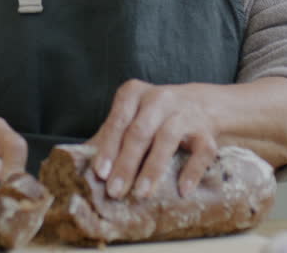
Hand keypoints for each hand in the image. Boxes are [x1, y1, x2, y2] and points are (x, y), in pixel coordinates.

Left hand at [85, 80, 218, 199]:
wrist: (202, 103)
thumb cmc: (154, 116)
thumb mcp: (131, 116)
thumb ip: (109, 136)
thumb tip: (80, 165)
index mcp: (134, 93)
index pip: (118, 120)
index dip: (109, 147)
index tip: (100, 172)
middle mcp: (159, 98)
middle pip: (139, 131)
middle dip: (126, 163)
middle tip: (115, 191)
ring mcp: (184, 113)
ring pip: (167, 139)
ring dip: (153, 168)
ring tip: (142, 193)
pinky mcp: (206, 130)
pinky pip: (201, 151)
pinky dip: (192, 171)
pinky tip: (182, 190)